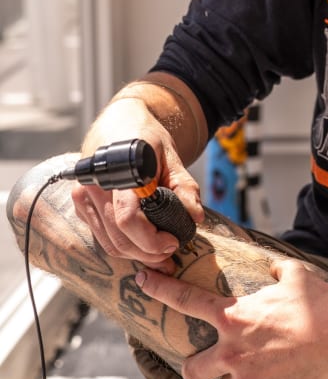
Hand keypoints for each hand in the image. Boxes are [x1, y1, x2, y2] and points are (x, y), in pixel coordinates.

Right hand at [71, 99, 203, 268]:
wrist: (120, 123)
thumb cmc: (148, 139)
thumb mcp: (172, 158)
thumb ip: (185, 187)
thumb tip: (196, 218)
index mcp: (118, 170)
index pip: (128, 218)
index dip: (151, 239)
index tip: (174, 242)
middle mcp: (94, 184)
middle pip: (118, 237)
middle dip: (148, 253)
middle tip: (171, 255)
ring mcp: (82, 196)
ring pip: (109, 243)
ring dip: (136, 255)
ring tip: (160, 255)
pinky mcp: (80, 206)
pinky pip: (101, 237)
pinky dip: (123, 246)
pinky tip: (142, 245)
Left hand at [135, 257, 327, 378]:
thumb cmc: (323, 305)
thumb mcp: (295, 277)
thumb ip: (275, 274)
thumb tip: (271, 271)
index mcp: (234, 318)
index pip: (185, 301)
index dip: (159, 289)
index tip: (142, 282)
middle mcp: (232, 353)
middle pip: (191, 368)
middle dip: (194, 366)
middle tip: (210, 360)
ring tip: (261, 371)